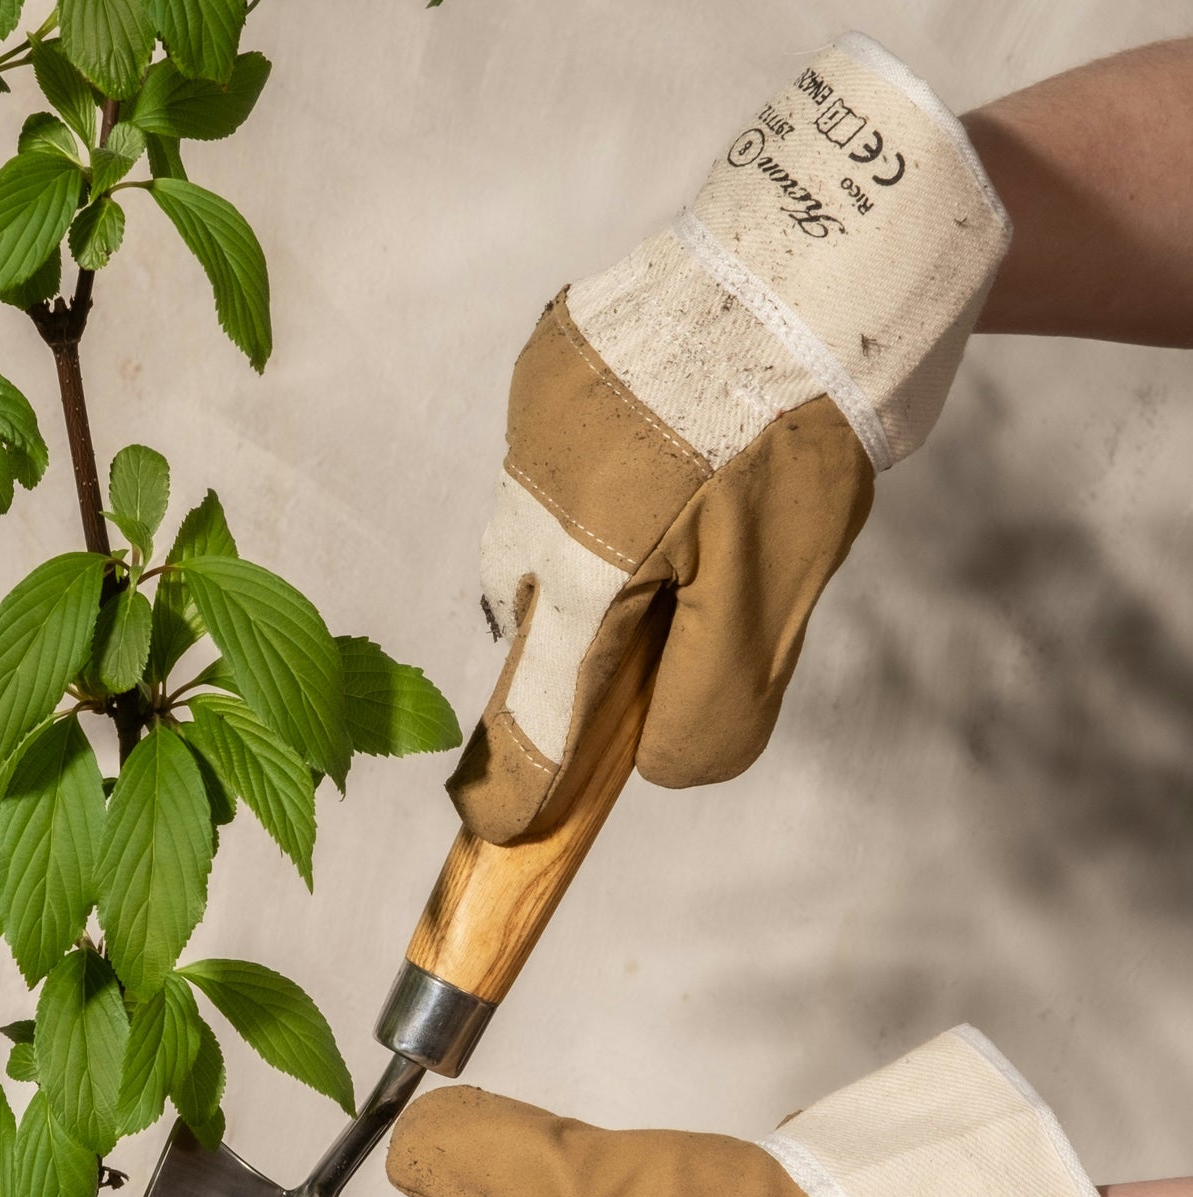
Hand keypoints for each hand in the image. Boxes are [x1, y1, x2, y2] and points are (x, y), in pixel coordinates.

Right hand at [450, 33, 1010, 844]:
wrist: (820, 253)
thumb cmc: (801, 432)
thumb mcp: (773, 593)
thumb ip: (709, 704)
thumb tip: (657, 763)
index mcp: (585, 559)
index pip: (537, 702)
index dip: (520, 777)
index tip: (492, 827)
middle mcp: (530, 492)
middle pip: (526, 618)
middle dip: (566, 652)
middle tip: (647, 641)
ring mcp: (530, 419)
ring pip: (532, 535)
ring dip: (580, 562)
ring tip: (675, 526)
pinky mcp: (546, 360)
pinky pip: (545, 459)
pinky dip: (587, 486)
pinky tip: (660, 455)